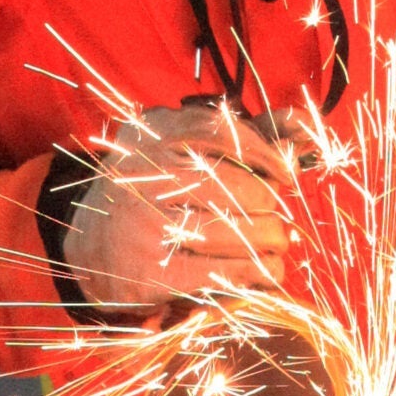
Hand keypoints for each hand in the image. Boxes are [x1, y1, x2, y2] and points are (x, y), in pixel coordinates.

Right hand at [60, 104, 295, 313]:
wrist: (89, 249)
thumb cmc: (152, 194)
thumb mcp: (183, 151)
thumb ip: (243, 135)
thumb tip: (306, 122)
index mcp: (150, 132)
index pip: (225, 133)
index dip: (266, 155)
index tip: (285, 174)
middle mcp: (142, 171)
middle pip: (241, 188)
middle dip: (271, 207)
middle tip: (276, 220)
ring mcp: (143, 223)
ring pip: (238, 231)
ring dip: (272, 241)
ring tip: (278, 246)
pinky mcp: (149, 272)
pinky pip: (224, 271)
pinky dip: (257, 273)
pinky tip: (267, 272)